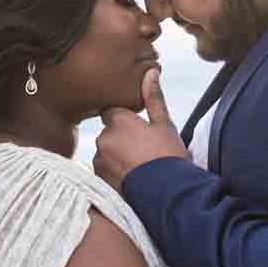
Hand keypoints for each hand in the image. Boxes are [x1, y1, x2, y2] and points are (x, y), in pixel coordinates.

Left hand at [93, 68, 190, 191]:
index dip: (125, 120)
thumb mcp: (165, 125)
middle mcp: (104, 138)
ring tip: (139, 168)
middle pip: (109, 133)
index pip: (112, 112)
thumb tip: (151, 71)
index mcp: (118, 121)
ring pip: (105, 152)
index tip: (139, 131)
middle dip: (121, 139)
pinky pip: (104, 171)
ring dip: (116, 157)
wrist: (168, 194)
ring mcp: (99, 160)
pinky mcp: (98, 179)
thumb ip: (154, 98)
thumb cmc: (169, 156)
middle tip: (143, 152)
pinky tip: (132, 179)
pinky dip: (114, 173)